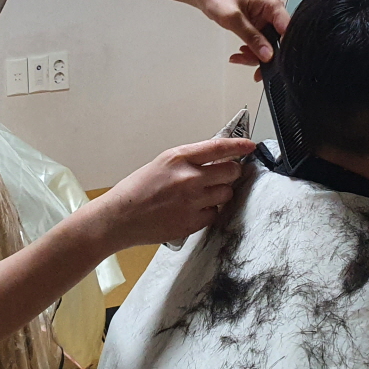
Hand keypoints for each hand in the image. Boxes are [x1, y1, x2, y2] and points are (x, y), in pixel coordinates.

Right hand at [90, 137, 255, 250]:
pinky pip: (215, 214)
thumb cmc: (136, 190)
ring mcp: (192, 201)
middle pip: (231, 172)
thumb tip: (216, 160)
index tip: (249, 146)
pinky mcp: (192, 222)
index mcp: (178, 158)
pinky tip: (194, 210)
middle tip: (225, 175)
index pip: (219, 147)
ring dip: (221, 193)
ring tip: (203, 195)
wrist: (119, 217)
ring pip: (226, 194)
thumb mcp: (161, 164)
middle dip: (232, 172)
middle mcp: (188, 178)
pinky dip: (209, 212)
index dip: (239, 146)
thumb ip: (188, 161)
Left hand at [193, 0, 289, 64]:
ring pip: (268, 44)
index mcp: (271, 2)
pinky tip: (240, 53)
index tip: (270, 60)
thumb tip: (267, 54)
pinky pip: (259, 42)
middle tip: (248, 61)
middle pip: (277, 40)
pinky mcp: (256, 23)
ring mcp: (263, 17)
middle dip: (264, 54)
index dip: (281, 47)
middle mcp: (270, 10)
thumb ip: (252, 38)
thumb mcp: (234, 19)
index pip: (286, 29)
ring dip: (254, 54)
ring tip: (239, 57)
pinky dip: (250, 50)